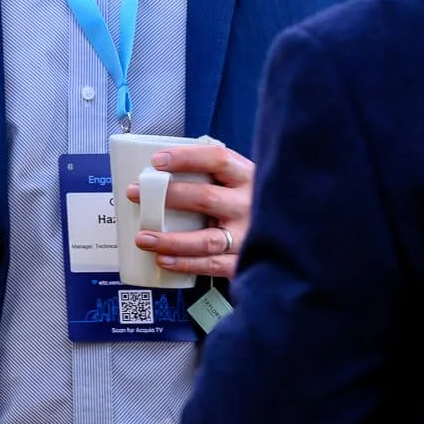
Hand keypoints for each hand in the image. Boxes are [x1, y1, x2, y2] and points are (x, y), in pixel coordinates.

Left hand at [127, 143, 255, 279]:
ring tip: (144, 237)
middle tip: (136, 194)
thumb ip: (215, 173)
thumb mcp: (241, 181)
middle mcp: (250, 205)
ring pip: (206, 239)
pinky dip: (185, 264)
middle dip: (167, 196)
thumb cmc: (250, 202)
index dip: (186, 158)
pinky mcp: (244, 261)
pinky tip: (164, 260)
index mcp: (248, 177)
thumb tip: (164, 168)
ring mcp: (248, 236)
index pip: (217, 159)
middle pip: (206, 198)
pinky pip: (212, 265)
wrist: (286, 233)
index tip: (157, 161)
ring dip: (171, 239)